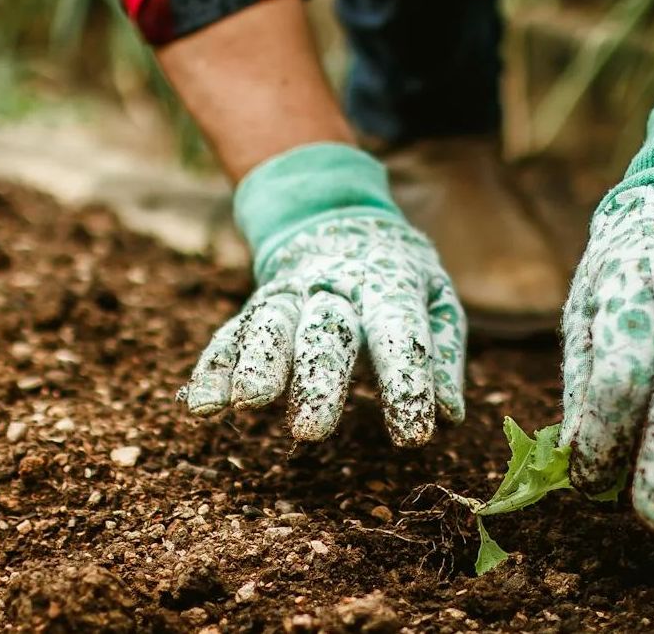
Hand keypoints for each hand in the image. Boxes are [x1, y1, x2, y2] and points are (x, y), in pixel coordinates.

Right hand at [179, 214, 466, 446]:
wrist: (336, 218)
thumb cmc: (396, 276)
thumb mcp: (435, 297)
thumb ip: (442, 352)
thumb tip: (451, 414)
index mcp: (388, 285)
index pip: (399, 333)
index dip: (407, 383)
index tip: (413, 435)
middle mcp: (333, 288)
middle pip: (325, 331)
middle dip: (317, 381)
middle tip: (310, 432)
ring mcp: (289, 295)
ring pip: (270, 325)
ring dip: (256, 364)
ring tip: (247, 403)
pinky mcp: (256, 307)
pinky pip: (231, 335)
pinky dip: (213, 368)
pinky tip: (203, 405)